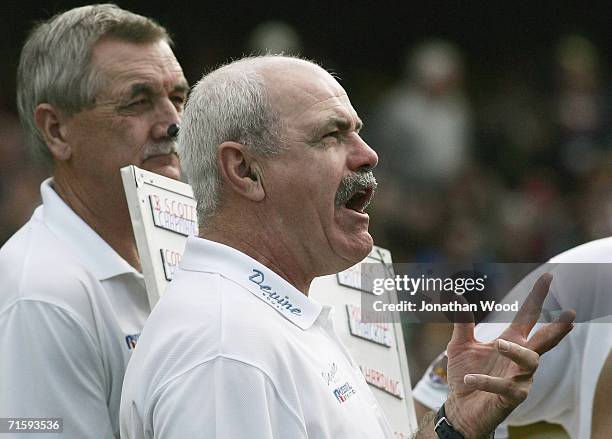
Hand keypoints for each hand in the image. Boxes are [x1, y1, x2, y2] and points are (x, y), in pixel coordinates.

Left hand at [443, 273, 574, 437]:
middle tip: (569, 315)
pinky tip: (470, 378)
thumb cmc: (465, 374)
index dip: (538, 296)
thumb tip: (457, 294)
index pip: (528, 315)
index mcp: (510, 340)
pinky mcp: (512, 397)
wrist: (460, 406)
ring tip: (498, 344)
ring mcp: (519, 378)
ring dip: (515, 351)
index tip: (547, 277)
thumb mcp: (459, 345)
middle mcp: (519, 358)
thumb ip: (461, 322)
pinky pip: (504, 387)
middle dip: (557, 328)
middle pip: (544, 340)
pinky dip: (486, 380)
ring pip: (530, 361)